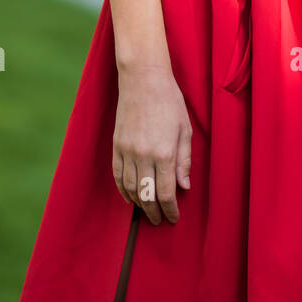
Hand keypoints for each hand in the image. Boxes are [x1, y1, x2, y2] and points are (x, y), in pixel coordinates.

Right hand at [112, 68, 192, 225]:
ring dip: (139, 204)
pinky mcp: (116, 146)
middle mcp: (143, 156)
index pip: (165, 193)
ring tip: (147, 211)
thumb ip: (184, 161)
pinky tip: (130, 196)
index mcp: (164, 153)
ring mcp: (127, 151)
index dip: (170, 210)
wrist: (143, 80)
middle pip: (147, 196)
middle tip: (160, 220)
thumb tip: (185, 186)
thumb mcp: (185, 129)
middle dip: (154, 212)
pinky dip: (123, 190)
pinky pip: (118, 176)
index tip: (173, 218)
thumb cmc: (169, 101)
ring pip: (130, 189)